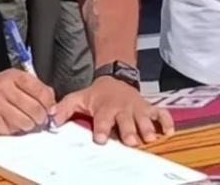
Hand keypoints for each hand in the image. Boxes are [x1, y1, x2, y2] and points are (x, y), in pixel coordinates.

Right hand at [0, 69, 56, 134]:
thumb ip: (36, 88)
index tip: (50, 109)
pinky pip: (12, 131)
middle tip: (38, 118)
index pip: (42, 92)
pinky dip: (15, 130)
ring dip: (28, 125)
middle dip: (40, 117)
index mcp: (14, 77)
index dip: (49, 104)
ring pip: (26, 123)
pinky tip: (11, 122)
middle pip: (35, 110)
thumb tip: (53, 105)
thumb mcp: (15, 80)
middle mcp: (5, 89)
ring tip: (24, 120)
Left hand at [53, 76, 173, 146]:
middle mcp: (122, 109)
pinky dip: (166, 121)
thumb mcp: (78, 98)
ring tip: (149, 138)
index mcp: (105, 108)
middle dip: (128, 130)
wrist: (115, 77)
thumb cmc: (96, 94)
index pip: (102, 119)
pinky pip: (161, 114)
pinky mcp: (149, 108)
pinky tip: (169, 132)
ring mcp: (138, 108)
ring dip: (147, 128)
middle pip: (126, 121)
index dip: (102, 129)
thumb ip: (64, 108)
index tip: (101, 139)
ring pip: (144, 118)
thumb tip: (51, 119)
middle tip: (130, 141)